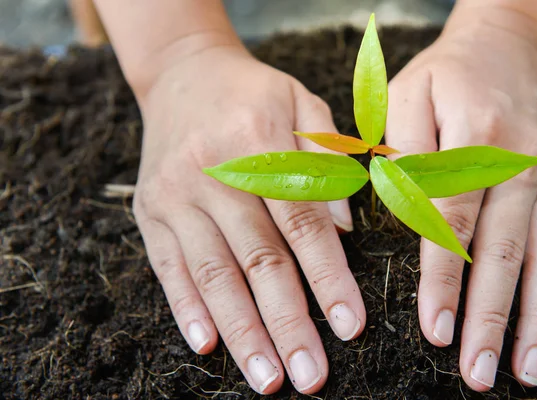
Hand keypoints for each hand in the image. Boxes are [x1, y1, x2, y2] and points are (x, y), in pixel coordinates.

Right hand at [132, 45, 365, 393]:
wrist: (182, 73)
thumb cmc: (254, 93)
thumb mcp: (302, 103)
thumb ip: (327, 160)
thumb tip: (343, 229)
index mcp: (259, 142)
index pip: (302, 223)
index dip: (328, 278)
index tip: (351, 325)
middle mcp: (213, 173)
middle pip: (258, 261)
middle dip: (288, 323)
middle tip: (310, 375)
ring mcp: (175, 195)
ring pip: (214, 275)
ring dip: (242, 332)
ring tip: (266, 377)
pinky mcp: (149, 211)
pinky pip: (168, 267)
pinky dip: (187, 309)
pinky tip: (207, 345)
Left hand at [386, 14, 536, 389]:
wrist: (507, 44)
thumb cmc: (447, 74)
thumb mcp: (406, 96)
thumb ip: (402, 153)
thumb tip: (403, 214)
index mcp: (475, 140)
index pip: (454, 223)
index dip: (444, 280)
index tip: (435, 330)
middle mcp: (520, 166)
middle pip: (504, 255)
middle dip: (491, 319)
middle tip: (479, 373)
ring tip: (526, 369)